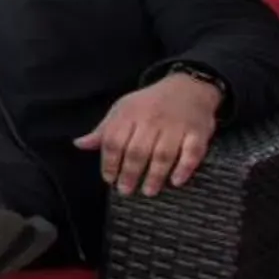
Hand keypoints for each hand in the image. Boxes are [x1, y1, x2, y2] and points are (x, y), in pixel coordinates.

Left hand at [76, 73, 221, 195]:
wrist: (188, 87)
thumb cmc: (150, 103)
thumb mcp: (123, 110)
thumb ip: (104, 130)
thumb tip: (80, 144)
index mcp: (130, 114)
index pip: (114, 141)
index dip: (109, 162)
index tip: (109, 179)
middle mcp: (152, 120)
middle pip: (137, 151)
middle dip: (130, 173)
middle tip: (125, 190)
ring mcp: (176, 126)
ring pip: (163, 154)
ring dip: (155, 175)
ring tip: (148, 191)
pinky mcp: (198, 132)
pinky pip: (192, 152)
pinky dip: (184, 167)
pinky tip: (176, 181)